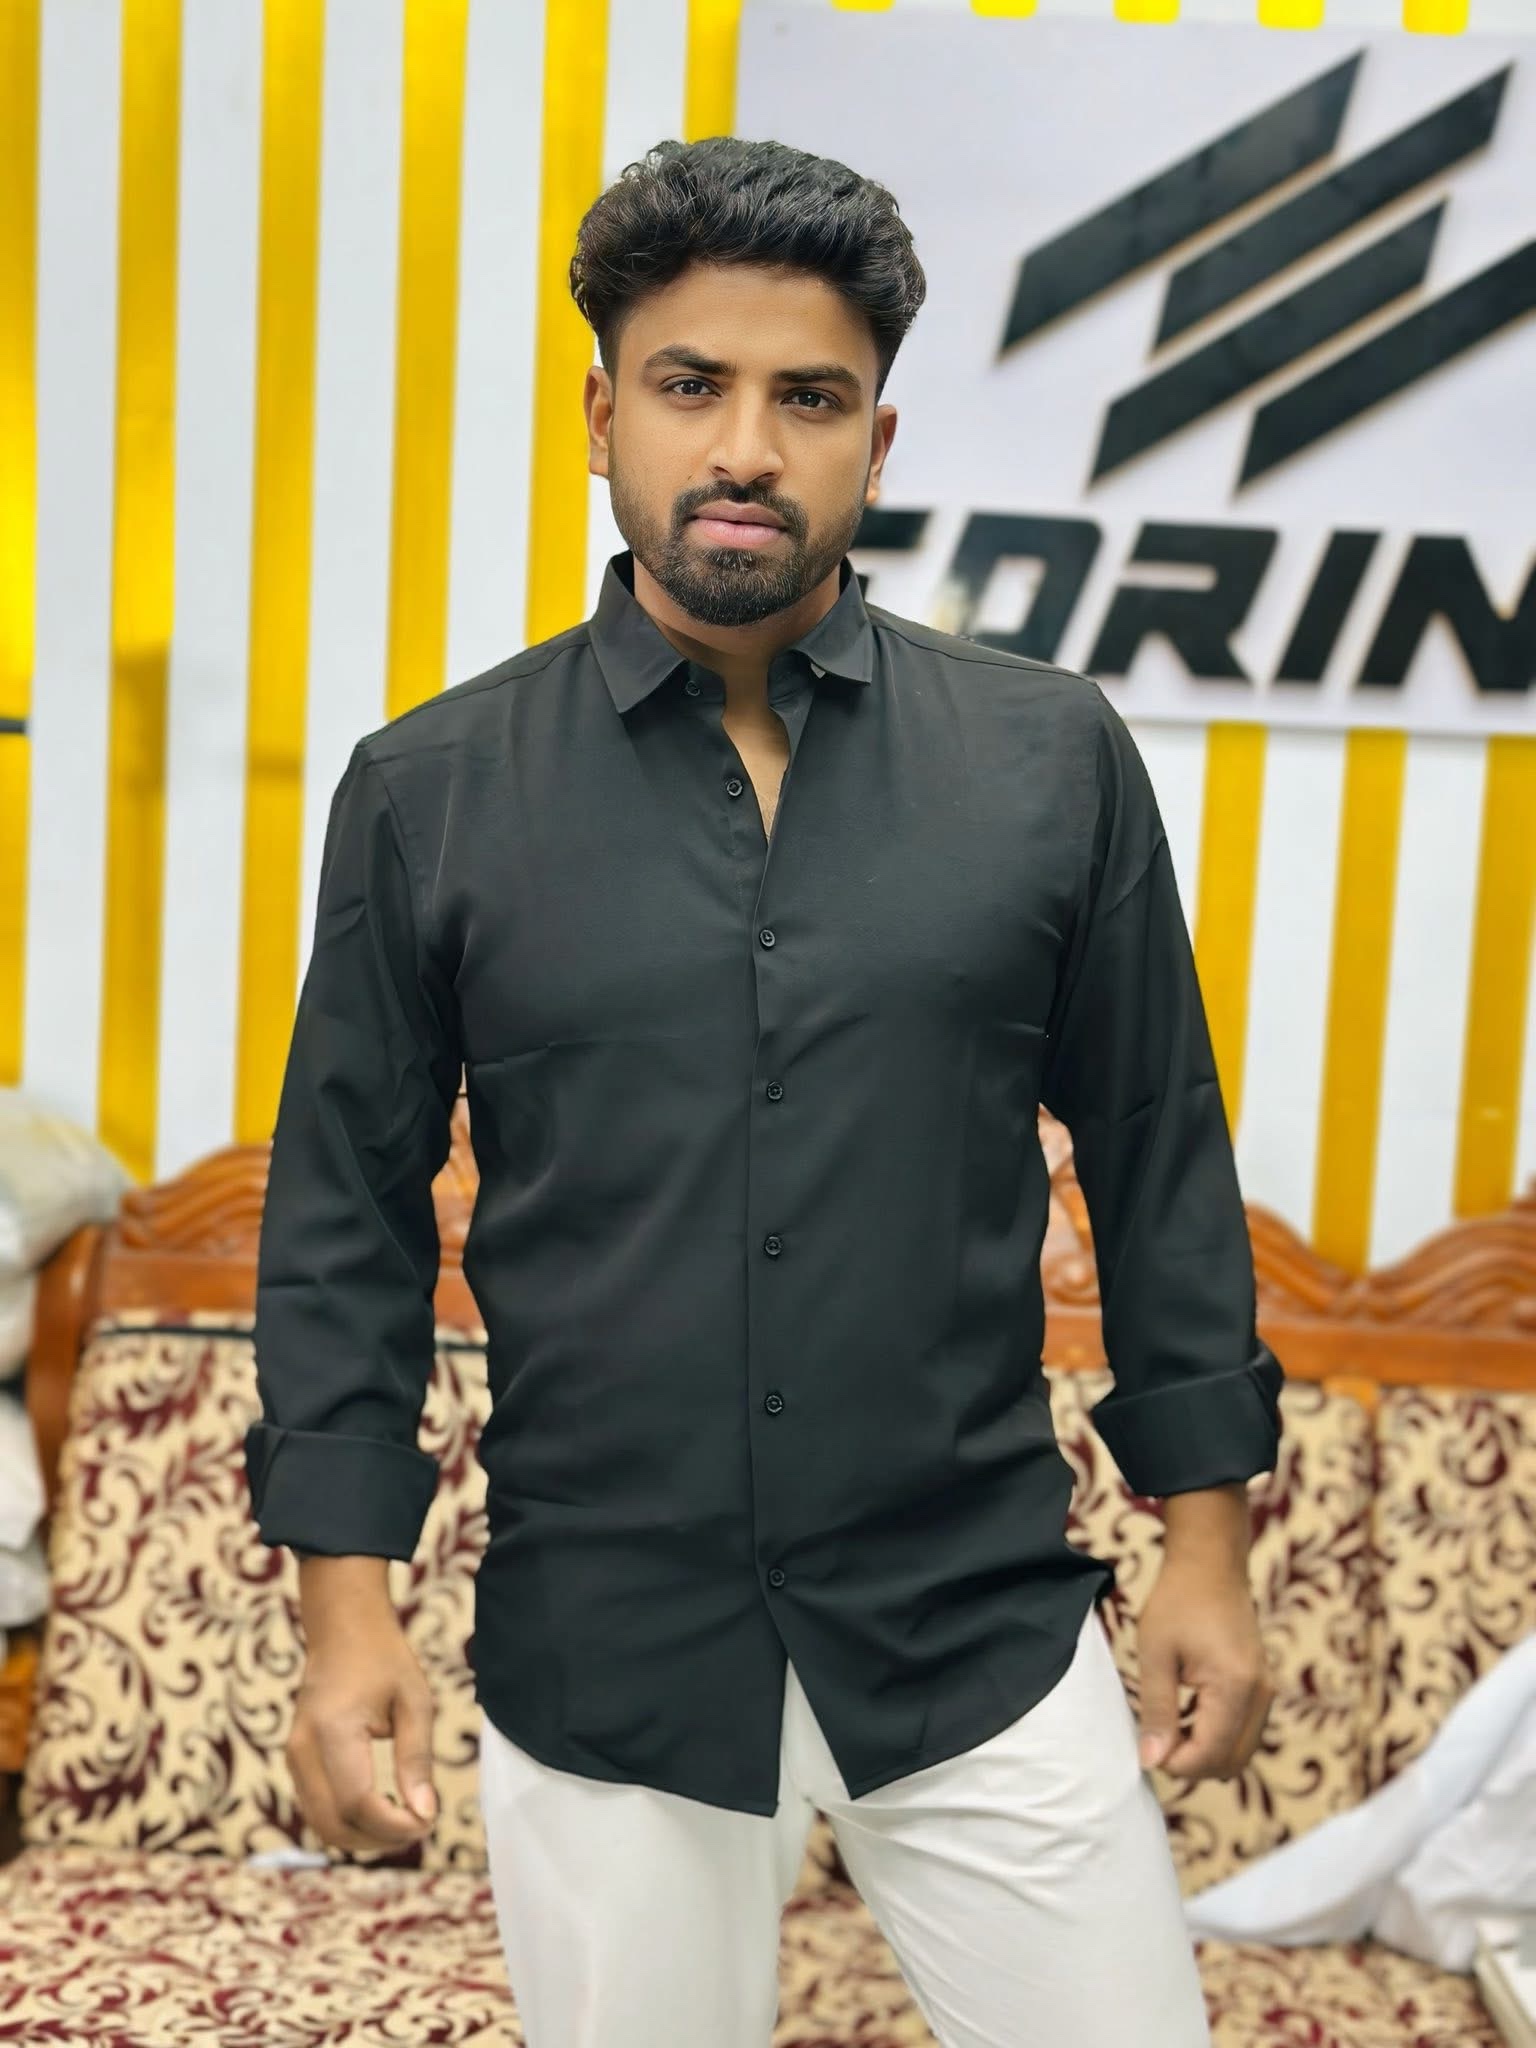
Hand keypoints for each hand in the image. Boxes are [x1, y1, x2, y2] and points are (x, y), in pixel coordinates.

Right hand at [286, 1610, 438, 1855]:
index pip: (357, 1803)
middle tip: (421, 1827)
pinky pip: (318, 1809)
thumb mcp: (415, 1701)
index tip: (429, 1821)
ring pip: (322, 1824)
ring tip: (405, 1821)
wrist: (343, 1629)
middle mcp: (303, 1750)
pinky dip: (348, 1822)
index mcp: (332, 1731)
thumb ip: (417, 1760)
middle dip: (379, 1839)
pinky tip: (383, 1812)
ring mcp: (293, 1758)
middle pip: (334, 1824)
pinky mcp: (296, 1763)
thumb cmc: (384, 1659)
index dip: (393, 1825)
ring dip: (363, 1837)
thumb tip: (424, 1814)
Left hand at [1134, 1560, 1274, 1782]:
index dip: (1177, 1764)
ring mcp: (1266, 1691)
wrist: (1211, 1564)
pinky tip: (1186, 1715)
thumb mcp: (1156, 1654)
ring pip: (1241, 1751)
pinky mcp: (1262, 1687)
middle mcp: (1260, 1695)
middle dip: (1193, 1764)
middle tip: (1157, 1740)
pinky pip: (1244, 1731)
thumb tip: (1151, 1760)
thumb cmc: (1178, 1602)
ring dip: (1205, 1752)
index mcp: (1236, 1687)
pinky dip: (1217, 1736)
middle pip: (1231, 1762)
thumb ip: (1157, 1711)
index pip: (1211, 1754)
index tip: (1148, 1748)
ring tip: (1169, 1725)